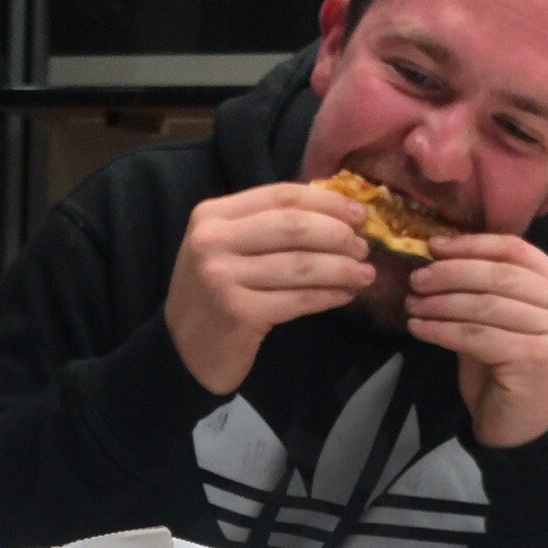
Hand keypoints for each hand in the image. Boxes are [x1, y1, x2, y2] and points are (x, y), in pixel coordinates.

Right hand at [165, 183, 375, 395]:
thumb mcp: (225, 248)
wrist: (183, 352)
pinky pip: (298, 299)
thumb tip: (335, 212)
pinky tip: (345, 296)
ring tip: (364, 274)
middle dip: (339, 235)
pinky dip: (328, 296)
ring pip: (301, 265)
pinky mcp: (239, 313)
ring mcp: (223, 278)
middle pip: (294, 226)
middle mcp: (212, 241)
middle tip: (364, 247)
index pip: (281, 195)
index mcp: (211, 215)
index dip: (327, 202)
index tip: (358, 214)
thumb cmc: (213, 296)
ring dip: (342, 269)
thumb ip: (265, 226)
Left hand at [405, 235, 547, 447]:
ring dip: (442, 303)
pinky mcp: (537, 357)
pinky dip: (442, 330)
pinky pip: (477, 336)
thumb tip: (440, 257)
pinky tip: (419, 329)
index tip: (435, 246)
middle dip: (452, 273)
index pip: (518, 252)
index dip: (473, 246)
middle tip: (417, 278)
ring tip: (412, 304)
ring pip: (486, 305)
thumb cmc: (508, 374)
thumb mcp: (502, 323)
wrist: (522, 431)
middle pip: (501, 276)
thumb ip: (487, 290)